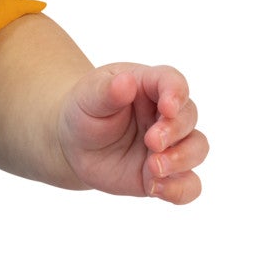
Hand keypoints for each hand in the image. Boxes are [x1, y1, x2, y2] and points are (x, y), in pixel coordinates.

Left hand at [59, 63, 207, 202]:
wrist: (75, 145)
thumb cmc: (86, 111)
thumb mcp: (88, 97)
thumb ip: (106, 91)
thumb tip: (126, 81)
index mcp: (149, 86)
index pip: (172, 82)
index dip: (176, 93)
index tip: (168, 107)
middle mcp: (166, 115)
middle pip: (189, 116)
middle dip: (175, 131)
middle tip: (151, 141)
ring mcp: (169, 145)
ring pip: (197, 149)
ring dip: (182, 159)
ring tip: (154, 168)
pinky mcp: (165, 174)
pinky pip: (188, 185)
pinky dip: (179, 190)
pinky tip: (155, 189)